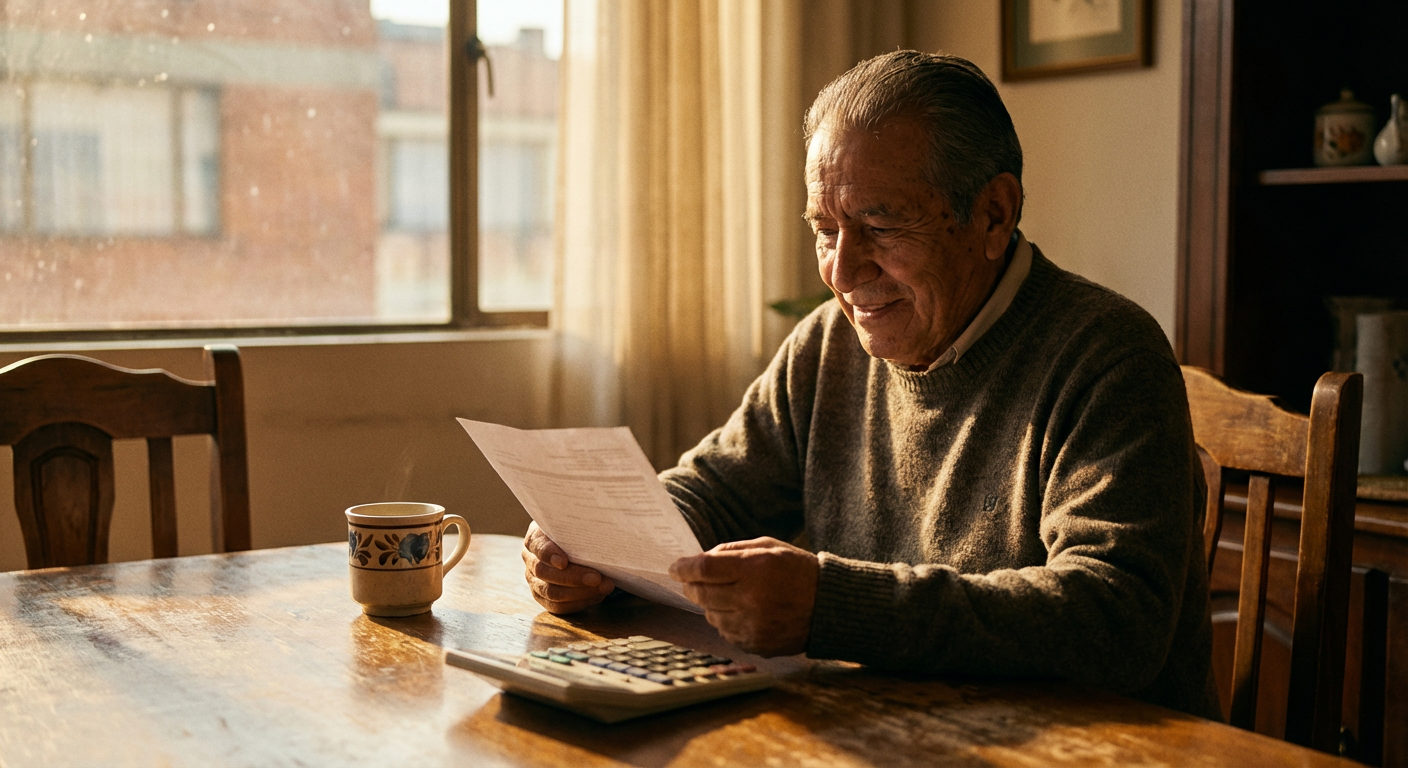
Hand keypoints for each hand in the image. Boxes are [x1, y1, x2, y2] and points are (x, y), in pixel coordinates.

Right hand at [521, 522, 614, 613]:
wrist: (577, 544)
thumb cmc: (577, 530)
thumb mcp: (576, 523)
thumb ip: (580, 525)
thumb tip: (599, 525)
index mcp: (535, 538)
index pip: (537, 546)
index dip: (549, 554)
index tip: (564, 562)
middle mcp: (530, 560)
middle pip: (545, 573)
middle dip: (573, 577)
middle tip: (598, 578)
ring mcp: (534, 580)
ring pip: (552, 593)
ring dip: (580, 592)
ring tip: (604, 587)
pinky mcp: (543, 597)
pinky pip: (558, 607)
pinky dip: (579, 603)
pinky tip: (597, 596)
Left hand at [669, 537, 818, 656]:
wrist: (828, 607)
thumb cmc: (798, 571)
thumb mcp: (769, 547)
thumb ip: (732, 550)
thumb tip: (700, 559)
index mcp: (755, 570)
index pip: (704, 569)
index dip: (683, 568)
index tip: (675, 568)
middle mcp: (751, 600)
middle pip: (701, 593)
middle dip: (691, 585)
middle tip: (691, 580)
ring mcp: (753, 626)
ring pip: (710, 615)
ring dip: (710, 604)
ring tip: (728, 594)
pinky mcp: (755, 644)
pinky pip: (725, 632)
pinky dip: (726, 621)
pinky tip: (741, 611)